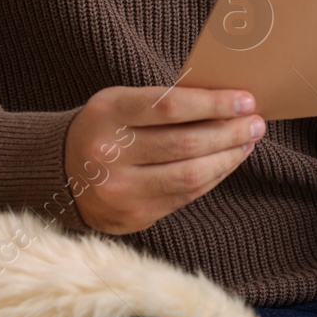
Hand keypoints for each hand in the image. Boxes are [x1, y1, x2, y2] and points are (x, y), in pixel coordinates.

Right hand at [64, 84, 264, 234]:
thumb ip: (165, 102)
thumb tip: (227, 101)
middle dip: (230, 132)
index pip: (171, 106)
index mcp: (108, 114)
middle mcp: (109, 154)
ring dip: (228, 157)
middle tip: (256, 122)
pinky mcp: (133, 217)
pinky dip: (213, 177)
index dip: (214, 103)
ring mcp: (120, 190)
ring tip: (248, 141)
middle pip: (186, 143)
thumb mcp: (121, 103)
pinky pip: (185, 196)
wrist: (61, 173)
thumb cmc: (106, 128)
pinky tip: (228, 162)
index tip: (245, 99)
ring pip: (190, 175)